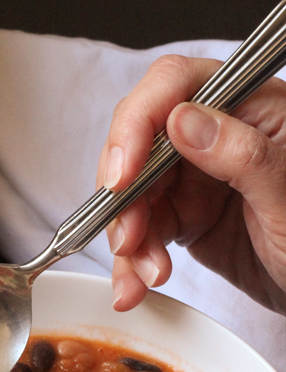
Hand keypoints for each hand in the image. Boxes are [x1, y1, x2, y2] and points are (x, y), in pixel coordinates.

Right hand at [97, 54, 285, 313]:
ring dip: (127, 238)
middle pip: (140, 144)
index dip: (137, 125)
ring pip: (133, 194)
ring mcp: (198, 176)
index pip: (174, 86)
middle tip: (128, 239)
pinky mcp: (186, 216)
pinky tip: (135, 285)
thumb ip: (242, 155)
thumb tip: (184, 121)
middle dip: (125, 196)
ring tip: (141, 277)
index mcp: (250, 106)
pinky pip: (142, 231)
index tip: (121, 176)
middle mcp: (217, 133)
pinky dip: (132, 262)